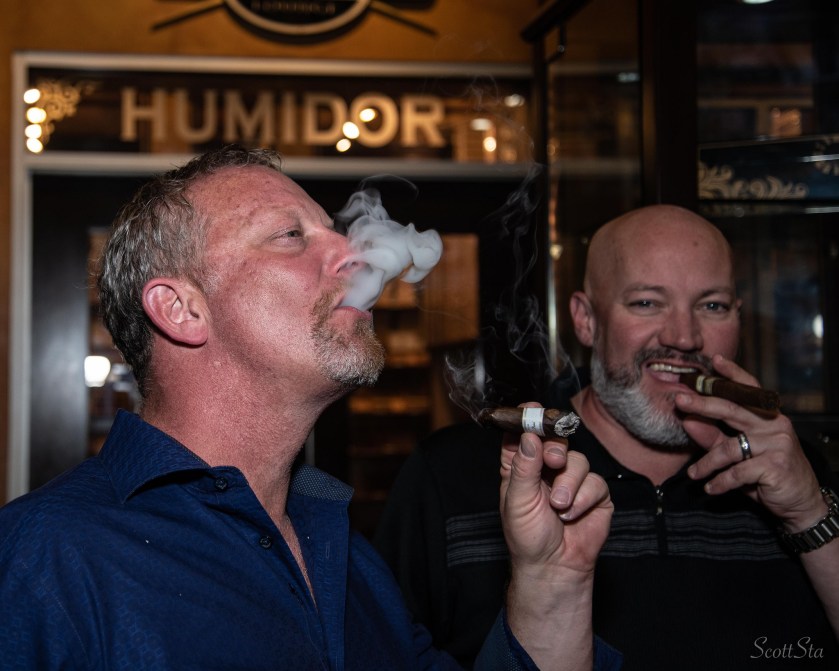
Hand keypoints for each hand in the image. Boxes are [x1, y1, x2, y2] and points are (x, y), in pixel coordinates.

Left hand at [499, 403, 611, 585]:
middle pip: (555, 438)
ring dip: (568, 484)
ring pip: (578, 460)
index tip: (532, 409)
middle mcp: (546, 468)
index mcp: (522, 465)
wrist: (554, 567)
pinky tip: (572, 515)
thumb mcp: (517, 501)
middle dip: (555, 448)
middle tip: (553, 461)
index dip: (527, 419)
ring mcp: (572, 479)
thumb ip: (523, 466)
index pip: (523, 433)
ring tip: (558, 507)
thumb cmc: (527, 536)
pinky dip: (583, 499)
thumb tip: (530, 435)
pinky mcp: (595, 494)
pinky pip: (595, 482)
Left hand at [680, 355, 825, 530]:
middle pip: (733, 409)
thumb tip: (687, 421)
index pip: (749, 390)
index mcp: (767, 416)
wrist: (799, 502)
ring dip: (706, 464)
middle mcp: (774, 424)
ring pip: (729, 448)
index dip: (733, 374)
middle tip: (679, 401)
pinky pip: (737, 472)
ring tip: (693, 474)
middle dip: (703, 404)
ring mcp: (777, 444)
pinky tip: (710, 489)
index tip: (715, 360)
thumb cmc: (765, 472)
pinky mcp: (776, 466)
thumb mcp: (738, 454)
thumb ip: (714, 437)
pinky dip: (720, 482)